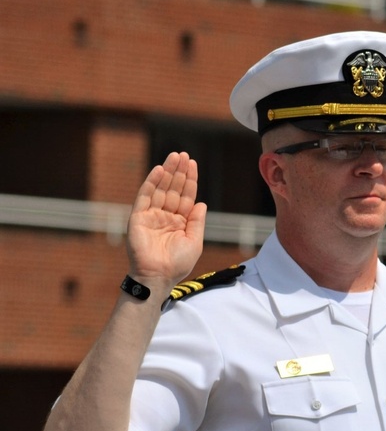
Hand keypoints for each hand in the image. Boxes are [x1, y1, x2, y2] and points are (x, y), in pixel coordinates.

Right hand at [126, 152, 206, 288]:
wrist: (158, 276)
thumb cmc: (177, 264)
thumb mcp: (194, 241)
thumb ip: (197, 221)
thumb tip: (201, 202)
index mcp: (180, 221)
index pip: (186, 196)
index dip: (189, 180)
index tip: (193, 164)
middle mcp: (166, 216)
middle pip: (173, 189)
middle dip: (179, 172)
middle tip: (183, 154)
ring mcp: (152, 215)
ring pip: (161, 189)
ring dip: (167, 172)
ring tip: (174, 156)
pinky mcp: (138, 217)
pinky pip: (145, 196)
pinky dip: (152, 183)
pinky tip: (159, 170)